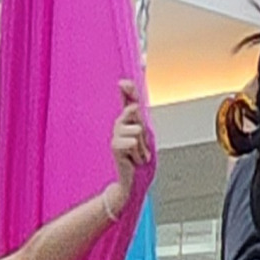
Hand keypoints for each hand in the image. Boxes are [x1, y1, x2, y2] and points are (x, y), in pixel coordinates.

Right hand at [110, 79, 149, 204]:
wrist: (130, 179)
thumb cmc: (138, 158)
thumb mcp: (145, 137)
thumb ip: (140, 120)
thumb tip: (134, 103)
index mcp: (126, 120)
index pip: (127, 99)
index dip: (127, 88)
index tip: (123, 80)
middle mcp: (118, 124)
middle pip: (135, 111)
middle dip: (145, 129)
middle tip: (142, 146)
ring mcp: (114, 133)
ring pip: (138, 128)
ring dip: (144, 145)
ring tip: (138, 153)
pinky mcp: (114, 145)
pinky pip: (134, 142)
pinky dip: (139, 153)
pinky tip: (133, 159)